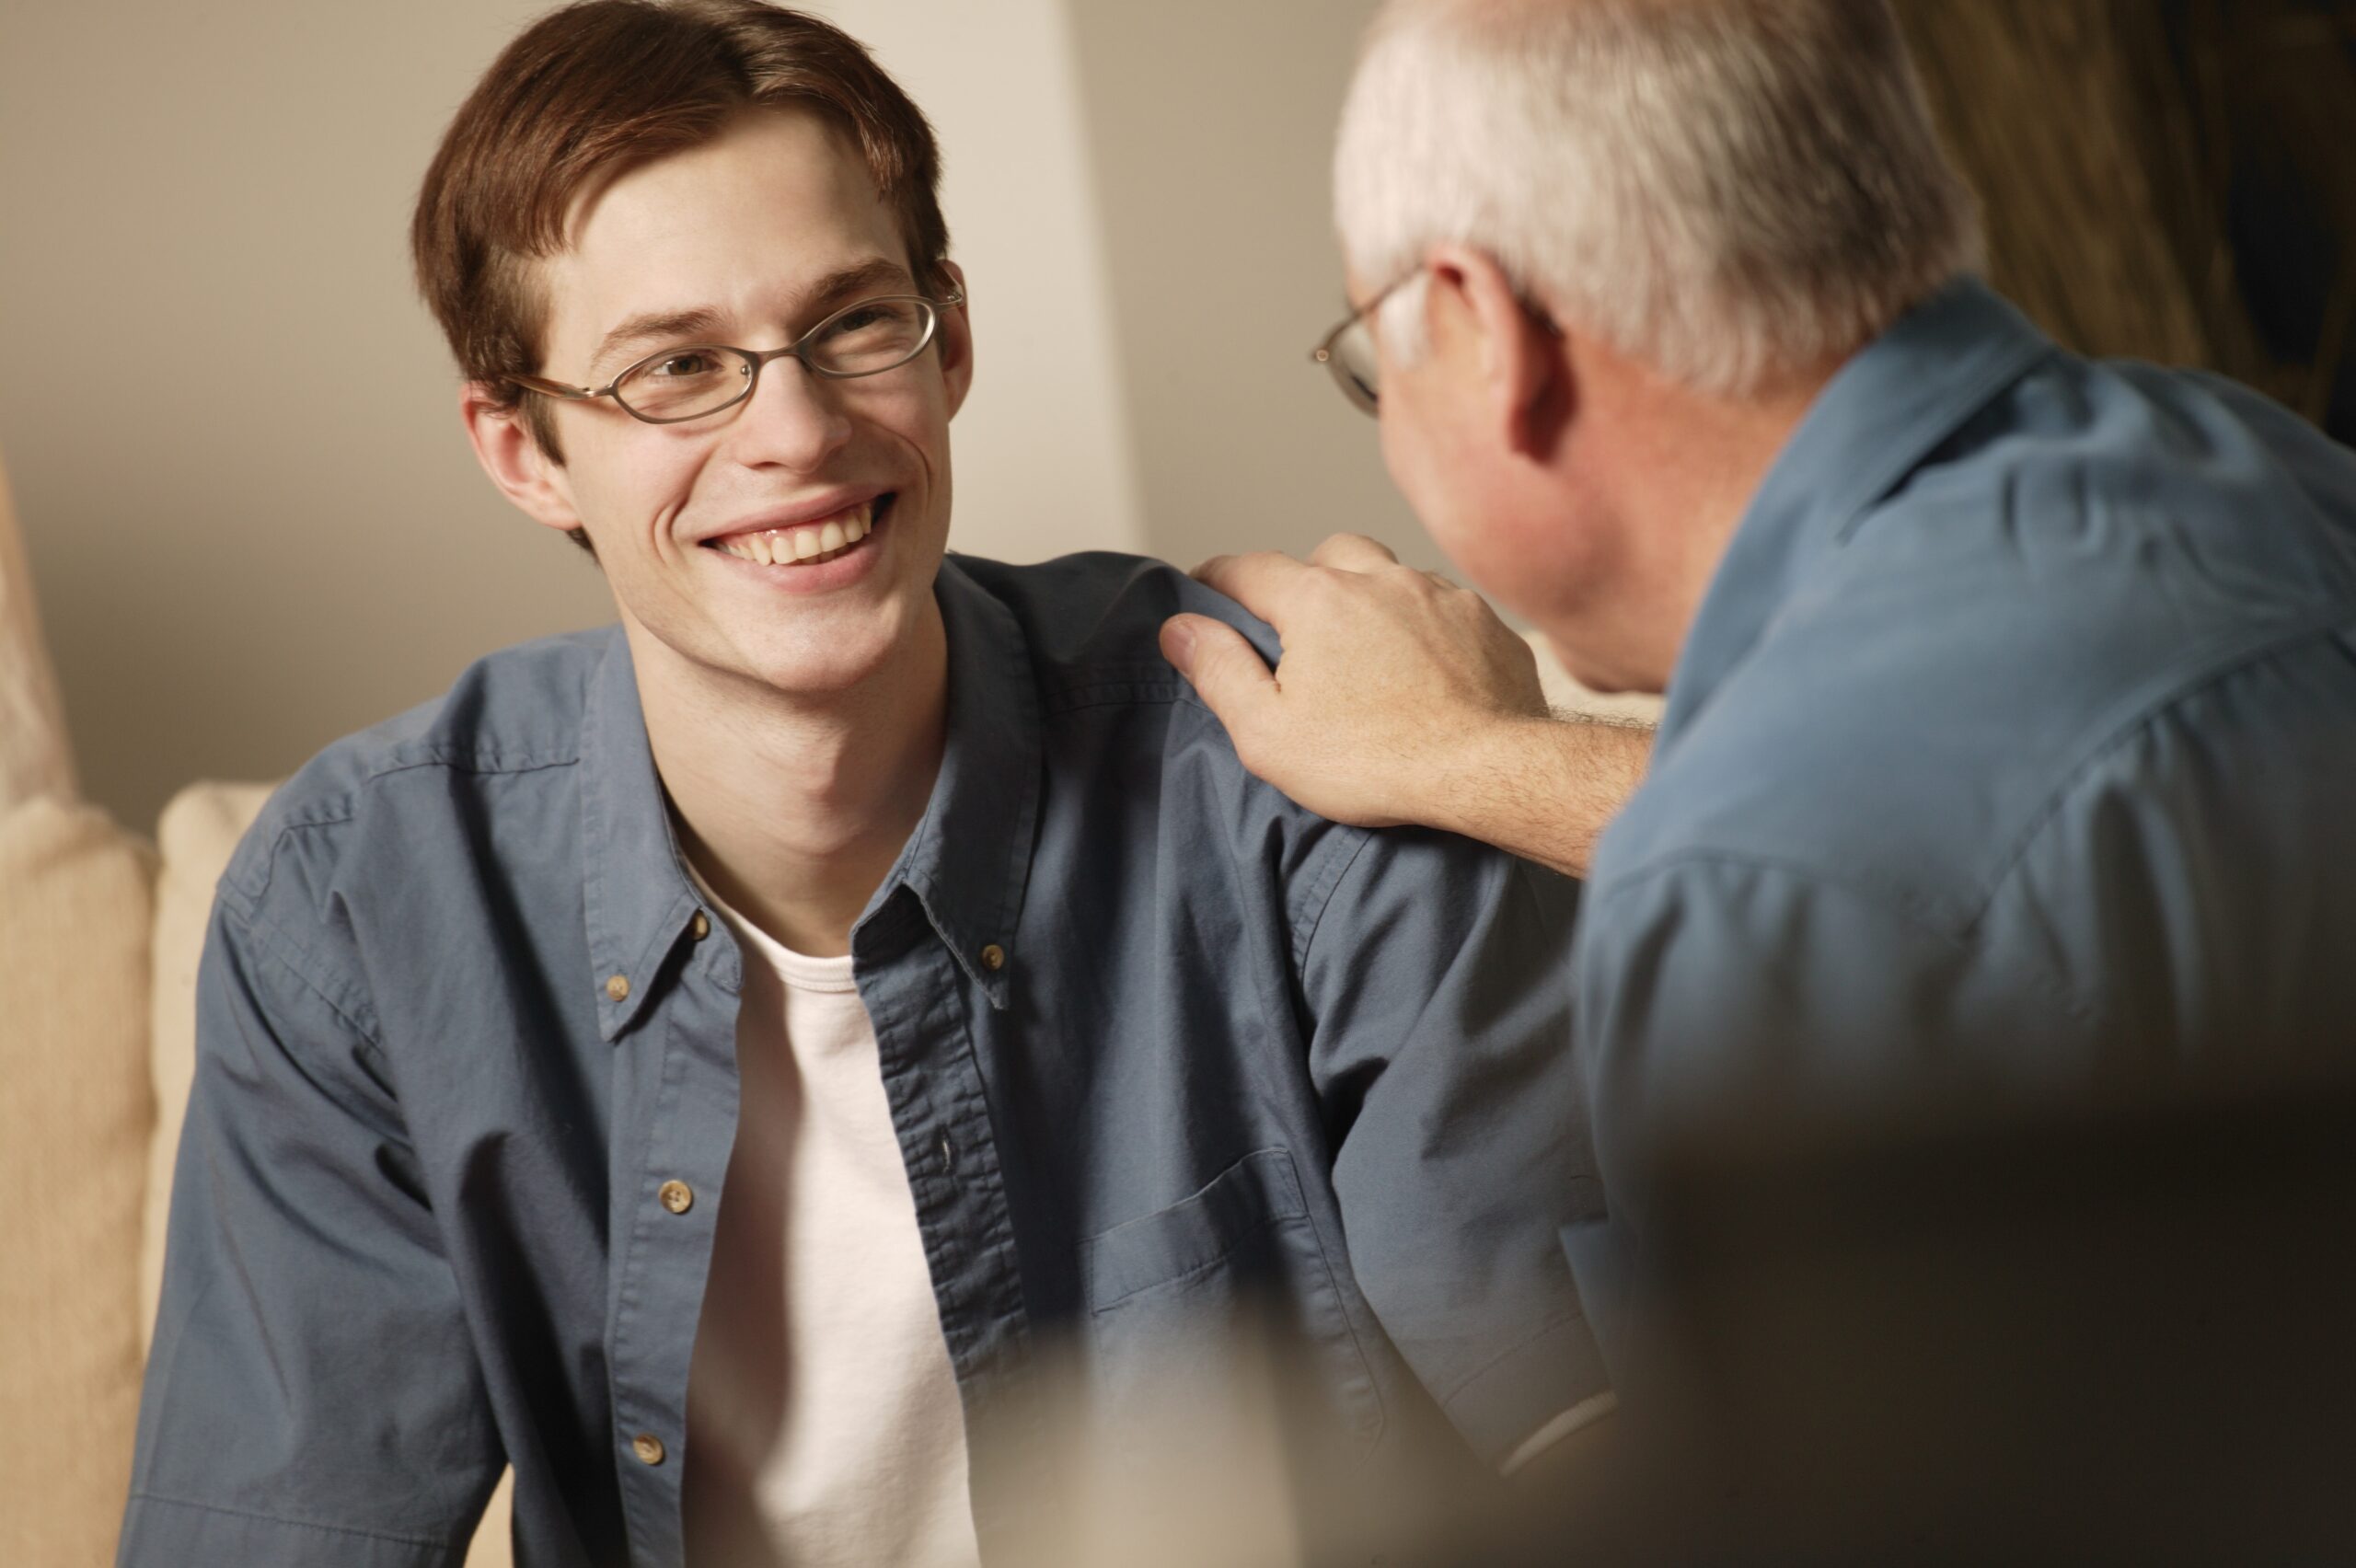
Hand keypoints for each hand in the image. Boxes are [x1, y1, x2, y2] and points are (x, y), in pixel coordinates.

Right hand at [1159, 535, 1551, 827]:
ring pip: (1390, 573)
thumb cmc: (1375, 761)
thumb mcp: (1269, 732)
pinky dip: (1422, 624)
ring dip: (1369, 596)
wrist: (1488, 773)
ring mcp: (1440, 594)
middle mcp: (1380, 579)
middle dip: (1304, 578)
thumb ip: (1219, 671)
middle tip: (1295, 622)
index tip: (1203, 591)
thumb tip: (1181, 628)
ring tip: (1364, 647)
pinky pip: (1443, 604)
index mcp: (1318, 599)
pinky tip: (1422, 666)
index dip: (1218, 578)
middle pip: (1326, 554)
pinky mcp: (1485, 621)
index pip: (1249, 568)